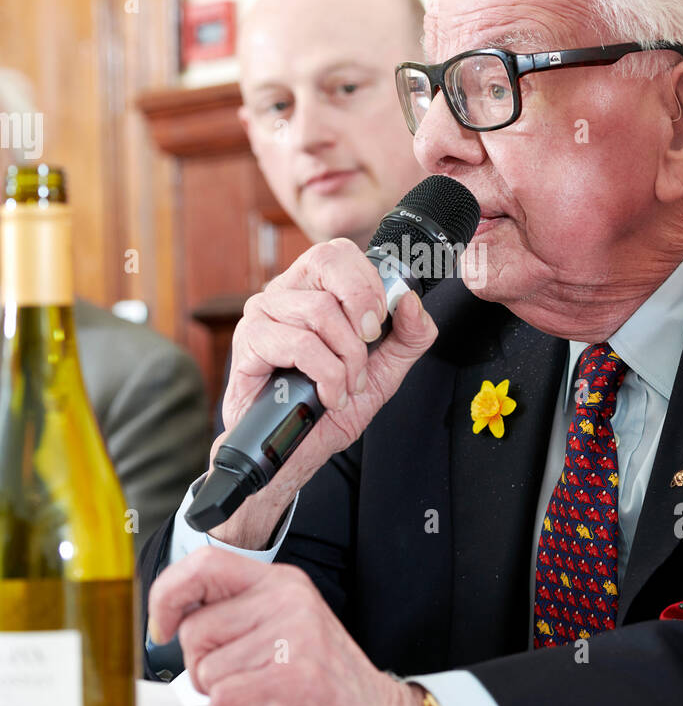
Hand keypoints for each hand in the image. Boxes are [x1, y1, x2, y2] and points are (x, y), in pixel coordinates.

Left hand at [147, 548, 448, 705]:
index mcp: (282, 583)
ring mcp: (292, 641)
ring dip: (224, 697)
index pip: (205, 563)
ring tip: (265, 695)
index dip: (168, 593)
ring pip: (207, 674)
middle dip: (205, 664)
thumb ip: (237, 611)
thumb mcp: (286, 622)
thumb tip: (168, 618)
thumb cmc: (322, 674)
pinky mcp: (292, 681)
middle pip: (196, 631)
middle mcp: (288, 603)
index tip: (162, 624)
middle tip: (246, 675)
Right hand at [205, 238, 437, 548]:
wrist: (294, 453)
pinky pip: (300, 344)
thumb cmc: (330, 407)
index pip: (339, 251)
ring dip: (347, 358)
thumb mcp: (384, 370)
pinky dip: (326, 375)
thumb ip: (409, 336)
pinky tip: (327, 396)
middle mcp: (285, 293)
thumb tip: (410, 299)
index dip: (369, 282)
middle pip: (326, 260)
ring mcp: (262, 314)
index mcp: (313, 289)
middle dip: (362, 306)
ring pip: (320, 311)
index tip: (378, 325)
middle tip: (367, 347)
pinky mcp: (248, 342)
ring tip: (345, 387)